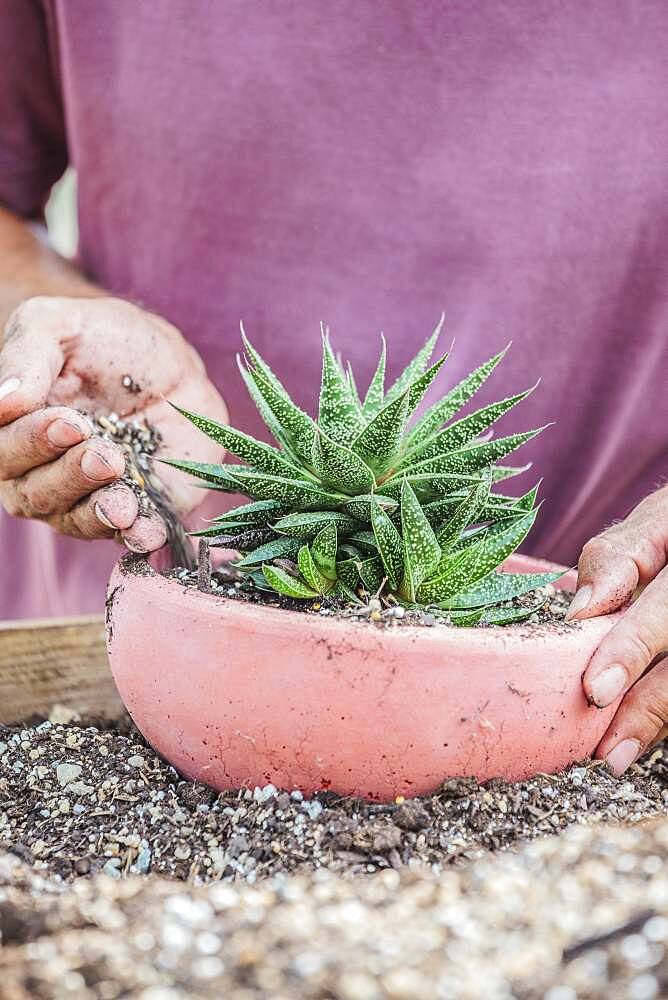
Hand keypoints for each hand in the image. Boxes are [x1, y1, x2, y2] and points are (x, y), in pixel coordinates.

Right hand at [0, 296, 226, 550]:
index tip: (69, 423)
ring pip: (79, 520)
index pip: (5, 452)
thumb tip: (3, 402)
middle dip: (70, 476)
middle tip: (103, 455)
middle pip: (37, 495)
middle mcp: (44, 476)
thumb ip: (26, 355)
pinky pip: (132, 535)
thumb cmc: (101, 339)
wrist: (169, 360)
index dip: (33, 441)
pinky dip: (138, 537)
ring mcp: (92, 498)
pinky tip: (148, 534)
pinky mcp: (142, 510)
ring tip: (122, 501)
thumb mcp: (58, 325)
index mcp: (14, 434)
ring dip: (99, 512)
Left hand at [566, 487, 667, 774]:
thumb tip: (581, 611)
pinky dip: (664, 717)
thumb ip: (618, 560)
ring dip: (656, 723)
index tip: (595, 691)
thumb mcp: (654, 525)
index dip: (630, 653)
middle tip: (607, 751)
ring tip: (617, 754)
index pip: (660, 614)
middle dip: (648, 709)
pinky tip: (637, 734)